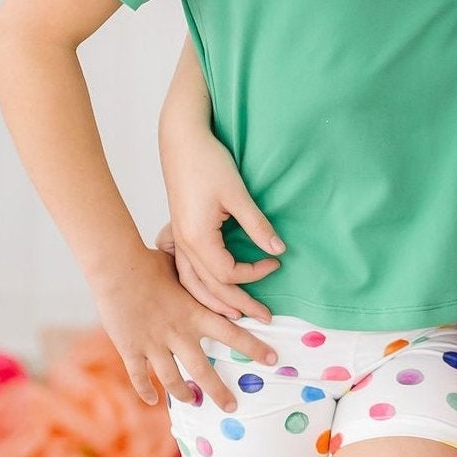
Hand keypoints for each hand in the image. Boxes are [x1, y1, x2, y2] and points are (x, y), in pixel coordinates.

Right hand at [92, 242, 273, 410]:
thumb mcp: (183, 269)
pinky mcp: (131, 350)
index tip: (273, 359)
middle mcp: (179, 334)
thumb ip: (199, 278)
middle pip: (203, 371)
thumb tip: (215, 269)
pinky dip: (146, 391)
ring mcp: (154, 345)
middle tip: (232, 407)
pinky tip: (153, 401)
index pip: (233, 335)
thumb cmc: (150, 263)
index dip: (255, 348)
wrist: (117, 269)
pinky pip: (140, 377)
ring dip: (184, 394)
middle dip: (220, 392)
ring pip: (173, 380)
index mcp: (196, 315)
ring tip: (193, 402)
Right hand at [162, 129, 282, 324]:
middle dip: (239, 303)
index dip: (254, 274)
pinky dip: (199, 286)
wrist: (182, 140)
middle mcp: (184, 243)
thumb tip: (278, 249)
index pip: (228, 273)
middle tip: (265, 316)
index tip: (276, 263)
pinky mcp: (179, 231)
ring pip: (193, 283)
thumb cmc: (208, 162)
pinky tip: (209, 291)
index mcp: (197, 237)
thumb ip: (257, 224)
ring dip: (216, 300)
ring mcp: (179, 239)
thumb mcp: (237, 193)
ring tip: (236, 314)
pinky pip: (186, 270)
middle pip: (210, 287)